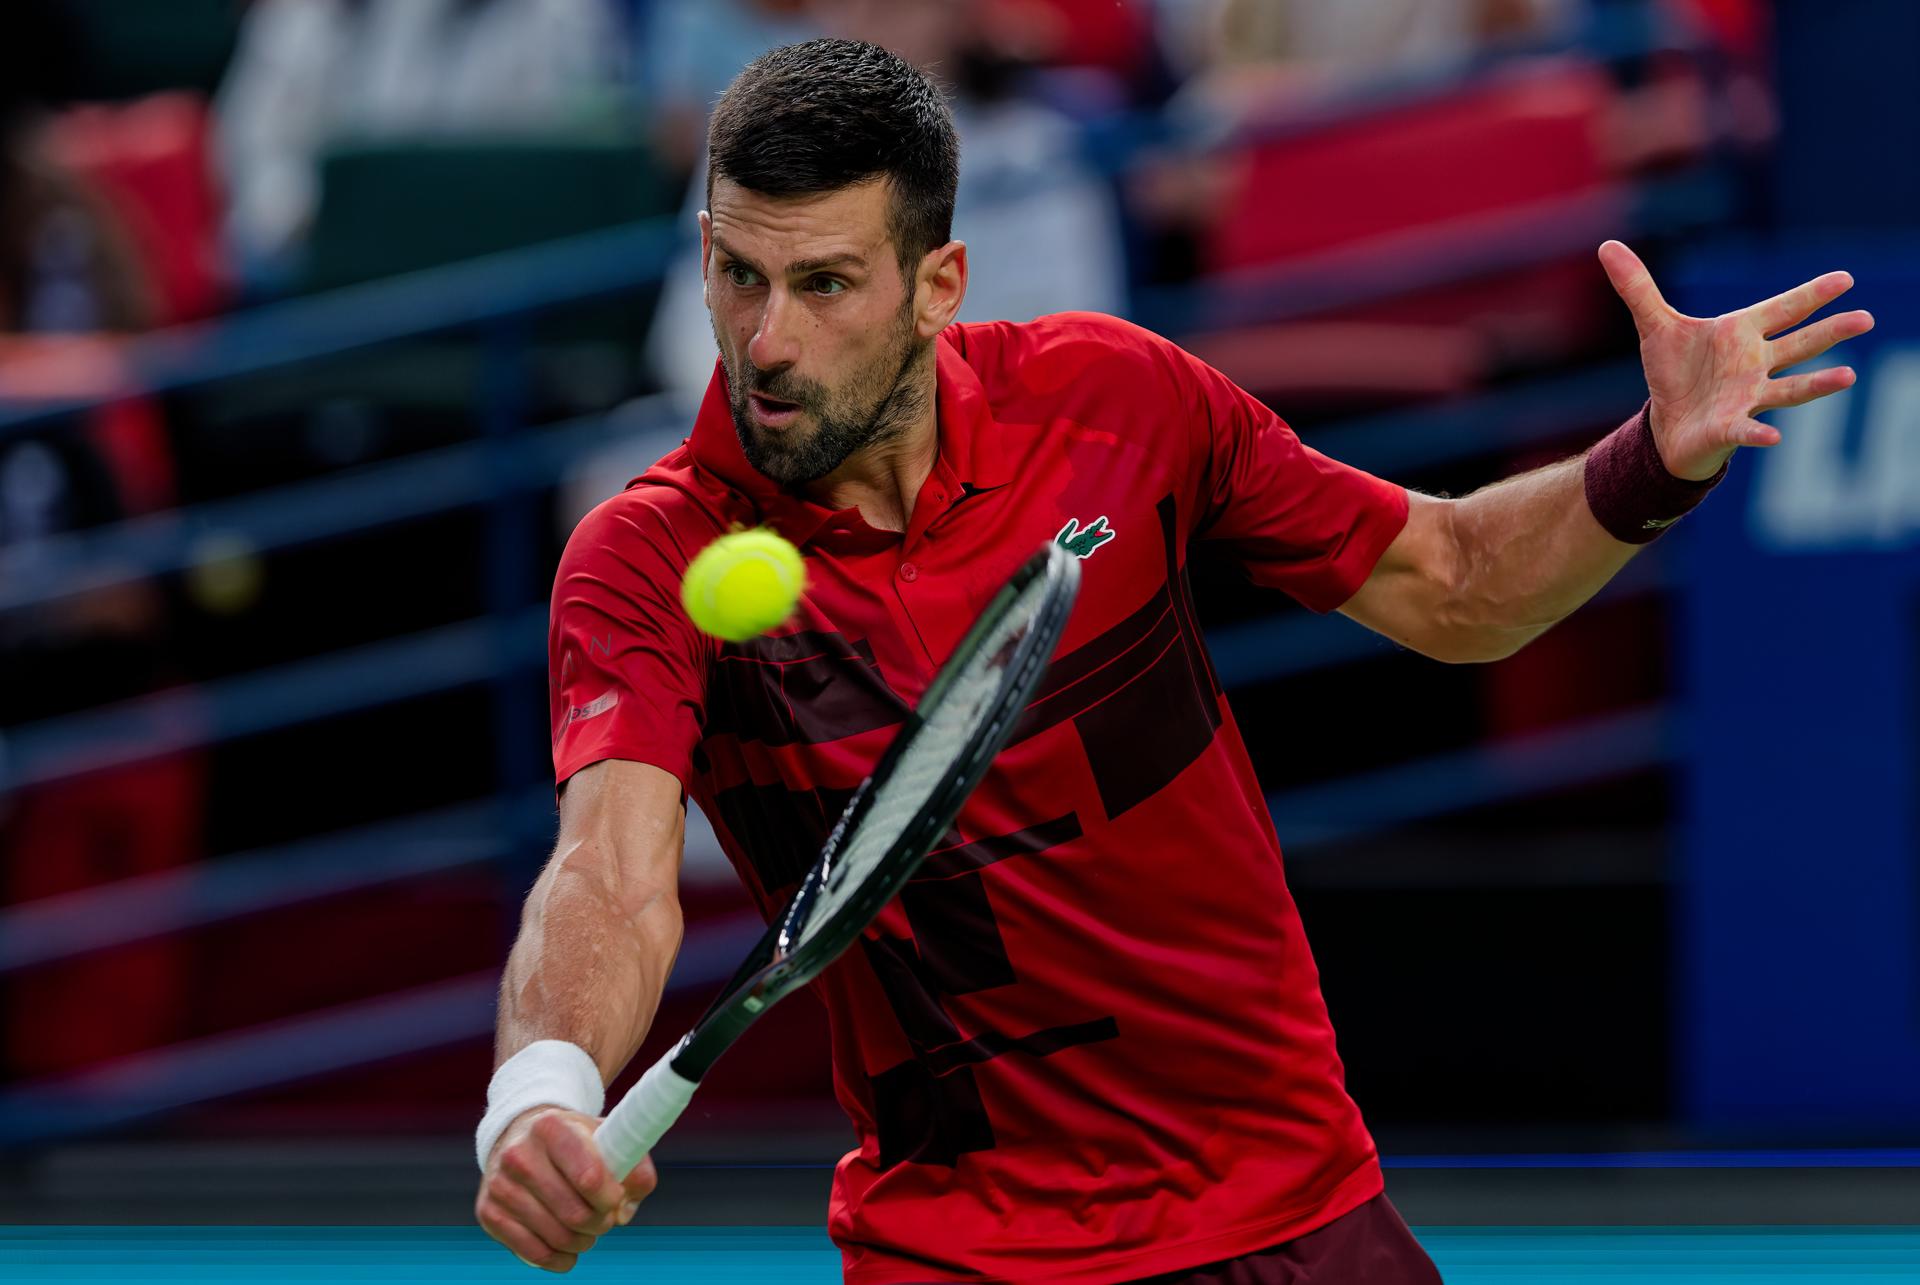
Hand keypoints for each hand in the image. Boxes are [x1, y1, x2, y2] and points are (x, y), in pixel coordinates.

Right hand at [476, 1106, 658, 1272]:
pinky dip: (559, 1259)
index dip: (611, 1198)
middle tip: (604, 1218)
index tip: (616, 1198)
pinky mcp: (488, 1213)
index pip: (590, 1177)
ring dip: (582, 1241)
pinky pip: (533, 1254)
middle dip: (600, 1223)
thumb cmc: (574, 1142)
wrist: (521, 1137)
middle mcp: (519, 1154)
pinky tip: (568, 1249)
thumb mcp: (607, 1139)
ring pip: (556, 1237)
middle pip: (575, 1214)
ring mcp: (500, 1185)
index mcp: (552, 1127)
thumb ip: (634, 1169)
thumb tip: (624, 1211)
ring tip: (587, 1229)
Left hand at [1597, 240, 1874, 480]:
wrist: (1667, 425)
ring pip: (1790, 389)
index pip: (1783, 310)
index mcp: (1742, 334)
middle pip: (1799, 345)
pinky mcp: (1730, 427)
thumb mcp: (1654, 326)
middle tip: (1865, 318)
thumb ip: (1638, 288)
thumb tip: (1608, 246)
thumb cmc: (1675, 373)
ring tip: (1847, 377)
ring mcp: (1748, 397)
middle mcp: (1755, 364)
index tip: (1845, 279)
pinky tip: (1772, 437)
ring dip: (1817, 385)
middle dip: (1830, 332)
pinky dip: (1758, 434)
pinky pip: (1747, 430)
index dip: (1811, 295)